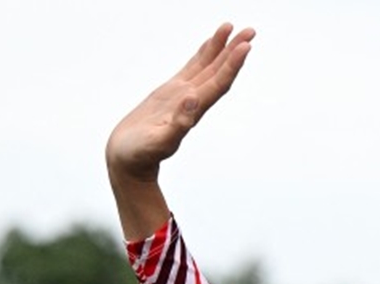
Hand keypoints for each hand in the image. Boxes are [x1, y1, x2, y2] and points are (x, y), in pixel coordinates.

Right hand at [106, 24, 254, 186]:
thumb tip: (193, 99)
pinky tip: (211, 44)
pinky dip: (203, 55)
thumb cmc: (141, 155)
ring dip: (221, 48)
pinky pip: (191, 68)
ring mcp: (184, 95)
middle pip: (218, 71)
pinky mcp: (172, 92)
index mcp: (194, 111)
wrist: (129, 159)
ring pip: (207, 67)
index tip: (245, 47)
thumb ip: (178, 123)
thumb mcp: (159, 142)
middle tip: (250, 31)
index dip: (232, 65)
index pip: (218, 83)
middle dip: (234, 51)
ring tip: (232, 28)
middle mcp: (193, 101)